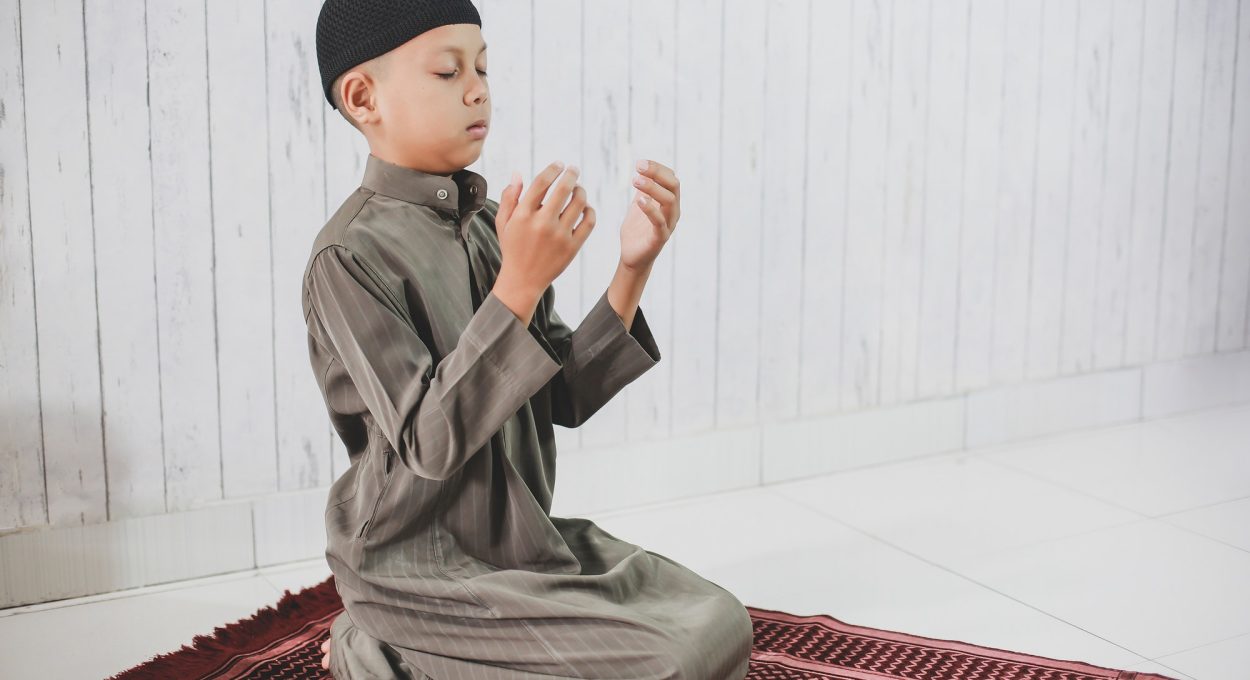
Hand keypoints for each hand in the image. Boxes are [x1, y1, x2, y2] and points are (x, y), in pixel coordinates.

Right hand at [493, 161, 596, 304]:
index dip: (553, 169)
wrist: (523, 280)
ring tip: (578, 189)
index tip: (559, 164)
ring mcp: (560, 236)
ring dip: (580, 191)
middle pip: (563, 189)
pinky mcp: (572, 247)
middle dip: (571, 174)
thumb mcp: (503, 223)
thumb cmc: (512, 248)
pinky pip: (589, 222)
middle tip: (573, 169)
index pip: (541, 183)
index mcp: (523, 215)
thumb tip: (518, 173)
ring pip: (579, 203)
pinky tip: (585, 207)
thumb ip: (509, 197)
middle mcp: (542, 224)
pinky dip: (589, 210)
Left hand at [620, 159, 679, 270]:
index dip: (657, 168)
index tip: (639, 163)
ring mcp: (668, 224)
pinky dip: (650, 209)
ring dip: (652, 187)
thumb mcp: (638, 204)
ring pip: (669, 200)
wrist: (632, 257)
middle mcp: (673, 211)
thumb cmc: (637, 230)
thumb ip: (644, 189)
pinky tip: (639, 200)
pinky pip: (659, 221)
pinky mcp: (660, 238)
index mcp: (669, 202)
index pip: (670, 178)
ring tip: (635, 180)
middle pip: (673, 185)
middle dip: (657, 173)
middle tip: (638, 166)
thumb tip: (643, 169)